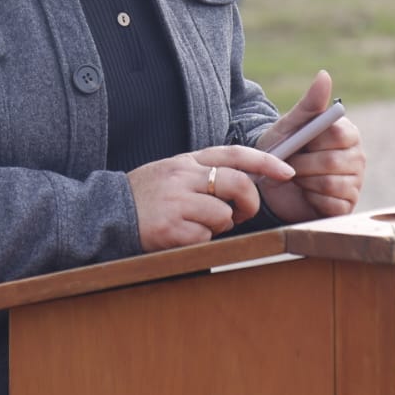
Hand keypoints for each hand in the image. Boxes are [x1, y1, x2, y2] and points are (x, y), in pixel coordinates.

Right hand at [127, 144, 295, 251]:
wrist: (108, 212)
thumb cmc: (147, 195)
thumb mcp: (174, 171)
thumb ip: (205, 172)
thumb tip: (246, 182)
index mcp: (187, 160)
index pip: (234, 153)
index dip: (265, 161)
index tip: (287, 172)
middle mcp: (183, 176)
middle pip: (238, 183)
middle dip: (248, 203)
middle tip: (240, 214)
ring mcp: (176, 201)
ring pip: (223, 215)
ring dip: (218, 226)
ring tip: (196, 224)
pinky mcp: (170, 228)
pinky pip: (204, 238)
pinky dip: (199, 241)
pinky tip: (180, 235)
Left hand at [253, 70, 364, 222]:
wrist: (269, 185)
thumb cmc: (282, 149)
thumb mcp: (290, 125)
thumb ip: (309, 103)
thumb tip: (324, 74)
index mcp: (347, 133)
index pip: (339, 134)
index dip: (312, 140)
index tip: (295, 142)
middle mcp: (357, 157)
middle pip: (332, 161)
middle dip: (301, 164)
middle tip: (288, 163)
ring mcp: (354, 183)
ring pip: (329, 183)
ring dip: (303, 181)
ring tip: (295, 177)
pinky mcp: (347, 207)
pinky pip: (331, 204)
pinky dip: (311, 200)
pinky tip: (305, 194)